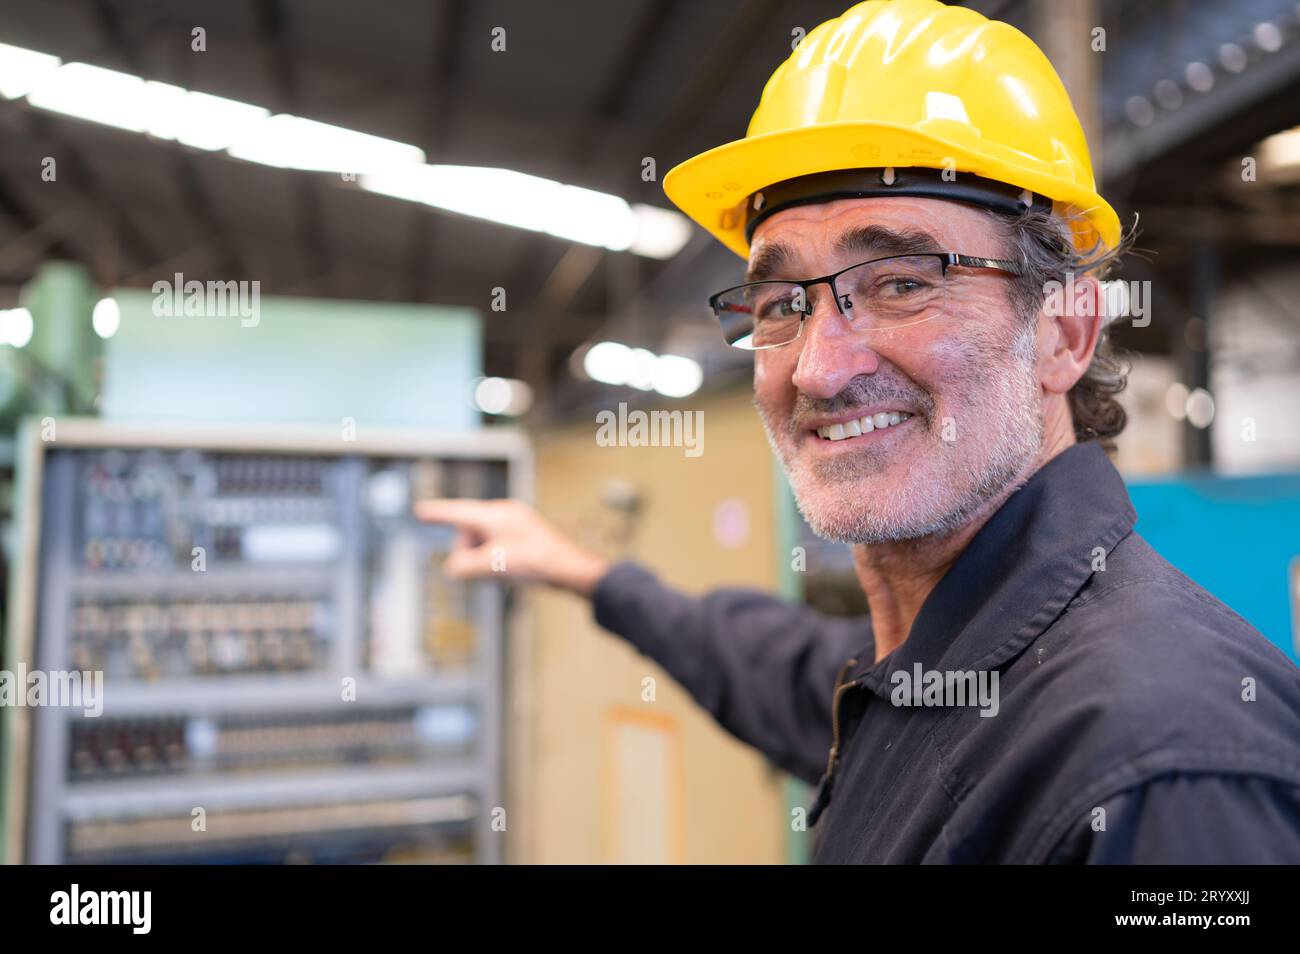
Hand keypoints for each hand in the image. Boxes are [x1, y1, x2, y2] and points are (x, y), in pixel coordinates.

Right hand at [414, 498, 610, 597]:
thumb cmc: (535, 562)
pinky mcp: (524, 536)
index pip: (458, 512)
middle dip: (469, 553)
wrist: (569, 569)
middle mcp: (504, 513)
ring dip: (484, 559)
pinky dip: (496, 559)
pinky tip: (510, 571)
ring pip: (483, 541)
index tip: (420, 510)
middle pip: (469, 532)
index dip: (437, 513)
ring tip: (503, 572)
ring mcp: (516, 524)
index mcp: (494, 515)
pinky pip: (498, 546)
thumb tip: (452, 568)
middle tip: (485, 570)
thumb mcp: (492, 565)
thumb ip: (465, 566)